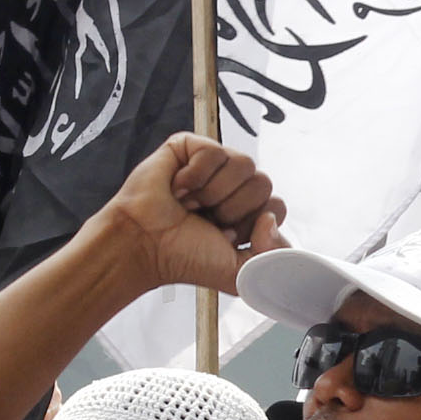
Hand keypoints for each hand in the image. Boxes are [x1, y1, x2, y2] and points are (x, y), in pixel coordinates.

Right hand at [98, 136, 287, 293]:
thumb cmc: (184, 256)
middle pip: (264, 183)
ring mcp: (213, 165)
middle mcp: (234, 186)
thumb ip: (273, 256)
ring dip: (213, 193)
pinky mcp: (190, 147)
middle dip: (233, 209)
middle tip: (204, 219)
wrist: (144, 246)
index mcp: (249, 211)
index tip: (225, 236)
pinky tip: (178, 188)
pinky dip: (194, 176)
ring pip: (245, 164)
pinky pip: (214, 152)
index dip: (252, 223)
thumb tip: (270, 219)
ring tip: (190, 204)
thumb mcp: (239, 272)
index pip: (277, 206)